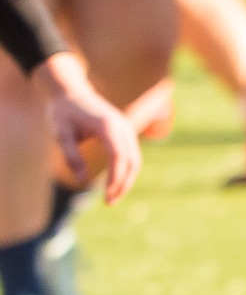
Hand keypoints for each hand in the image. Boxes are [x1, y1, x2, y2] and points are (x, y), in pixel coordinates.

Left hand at [33, 52, 139, 202]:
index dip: (115, 179)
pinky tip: (114, 183)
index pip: (118, 157)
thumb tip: (82, 180)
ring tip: (112, 196)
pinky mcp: (127, 132)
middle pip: (132, 162)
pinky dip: (126, 172)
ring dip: (127, 180)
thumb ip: (71, 155)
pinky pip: (132, 156)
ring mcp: (128, 129)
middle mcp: (123, 127)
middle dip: (123, 184)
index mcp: (107, 126)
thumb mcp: (61, 133)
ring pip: (135, 161)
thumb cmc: (63, 112)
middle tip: (109, 202)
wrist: (71, 91)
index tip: (106, 195)